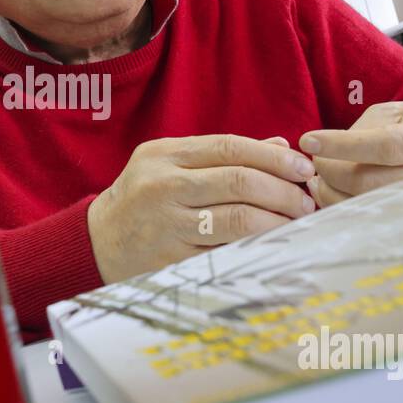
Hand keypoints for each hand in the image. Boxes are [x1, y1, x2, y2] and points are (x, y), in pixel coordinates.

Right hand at [87, 134, 317, 282]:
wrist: (96, 242)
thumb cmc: (143, 198)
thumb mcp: (169, 165)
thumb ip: (220, 155)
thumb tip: (280, 143)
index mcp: (165, 155)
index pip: (231, 147)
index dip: (274, 157)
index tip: (303, 168)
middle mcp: (163, 186)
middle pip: (239, 182)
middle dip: (283, 192)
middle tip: (306, 201)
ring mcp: (166, 225)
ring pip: (237, 220)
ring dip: (277, 221)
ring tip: (296, 223)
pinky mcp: (172, 259)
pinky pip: (225, 252)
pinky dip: (256, 248)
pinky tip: (273, 245)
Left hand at [299, 101, 402, 207]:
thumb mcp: (395, 113)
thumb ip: (361, 130)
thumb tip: (326, 153)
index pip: (383, 146)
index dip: (341, 145)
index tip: (307, 140)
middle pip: (366, 181)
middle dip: (330, 170)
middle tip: (315, 157)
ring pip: (362, 204)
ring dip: (328, 191)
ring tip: (317, 175)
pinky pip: (364, 218)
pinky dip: (337, 205)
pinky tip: (328, 190)